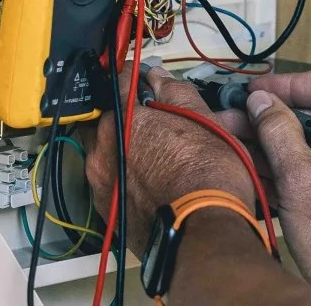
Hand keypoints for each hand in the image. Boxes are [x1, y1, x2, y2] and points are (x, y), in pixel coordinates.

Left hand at [84, 62, 259, 255]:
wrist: (202, 235)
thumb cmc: (208, 176)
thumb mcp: (204, 120)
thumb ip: (176, 92)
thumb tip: (159, 77)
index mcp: (124, 119)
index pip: (120, 81)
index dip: (134, 75)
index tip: (141, 77)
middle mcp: (103, 149)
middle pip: (107, 119)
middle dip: (124, 115)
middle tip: (150, 119)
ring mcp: (101, 182)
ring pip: (104, 152)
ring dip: (121, 146)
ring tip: (151, 153)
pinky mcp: (108, 211)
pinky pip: (108, 182)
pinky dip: (123, 176)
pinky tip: (148, 181)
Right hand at [229, 67, 310, 282]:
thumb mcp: (299, 177)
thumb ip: (279, 132)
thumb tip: (261, 101)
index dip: (291, 83)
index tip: (258, 94)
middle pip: (310, 113)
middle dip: (268, 116)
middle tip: (233, 119)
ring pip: (302, 142)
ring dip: (265, 141)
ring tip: (230, 142)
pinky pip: (303, 168)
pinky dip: (276, 166)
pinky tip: (246, 169)